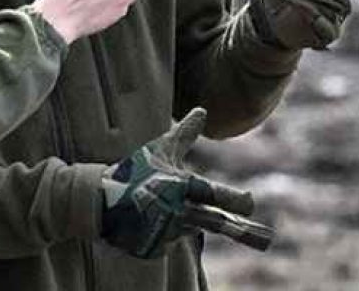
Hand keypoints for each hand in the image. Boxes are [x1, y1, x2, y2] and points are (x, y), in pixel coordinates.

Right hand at [100, 108, 272, 255]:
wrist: (97, 201)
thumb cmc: (133, 170)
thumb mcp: (160, 150)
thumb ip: (185, 134)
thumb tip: (202, 110)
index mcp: (181, 187)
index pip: (216, 195)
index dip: (237, 200)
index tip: (250, 202)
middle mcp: (178, 212)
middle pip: (216, 222)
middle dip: (239, 228)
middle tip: (261, 233)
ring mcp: (167, 233)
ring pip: (189, 230)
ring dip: (186, 223)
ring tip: (166, 210)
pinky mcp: (155, 248)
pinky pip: (169, 243)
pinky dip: (166, 233)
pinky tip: (153, 222)